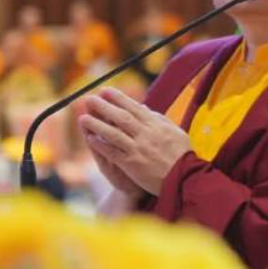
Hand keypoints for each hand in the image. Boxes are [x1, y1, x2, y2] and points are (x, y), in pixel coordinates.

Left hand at [77, 88, 191, 194]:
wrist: (184, 177)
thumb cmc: (182, 154)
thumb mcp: (175, 132)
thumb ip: (159, 119)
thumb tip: (143, 108)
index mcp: (156, 125)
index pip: (133, 108)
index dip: (118, 98)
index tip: (105, 91)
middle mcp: (146, 135)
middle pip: (120, 117)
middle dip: (103, 107)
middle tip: (89, 99)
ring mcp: (138, 149)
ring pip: (113, 133)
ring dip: (96, 125)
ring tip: (83, 118)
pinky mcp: (132, 164)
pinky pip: (113, 152)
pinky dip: (101, 145)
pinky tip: (90, 138)